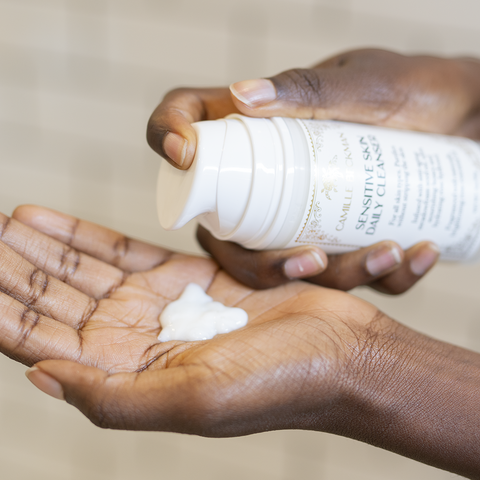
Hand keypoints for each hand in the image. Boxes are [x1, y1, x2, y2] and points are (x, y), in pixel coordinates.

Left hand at [1, 205, 376, 432]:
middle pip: (54, 301)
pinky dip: (84, 235)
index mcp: (127, 378)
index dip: (1, 307)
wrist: (337, 351)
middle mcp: (133, 343)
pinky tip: (49, 220)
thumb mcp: (191, 400)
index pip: (41, 342)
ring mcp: (156, 306)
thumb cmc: (277, 384)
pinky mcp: (181, 277)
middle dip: (14, 269)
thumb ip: (111, 399)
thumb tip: (37, 376)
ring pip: (81, 272)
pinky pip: (121, 251)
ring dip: (40, 249)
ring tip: (4, 223)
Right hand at [146, 48, 479, 291]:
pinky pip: (346, 272)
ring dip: (334, 278)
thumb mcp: (362, 85)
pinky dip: (383, 275)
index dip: (165, 136)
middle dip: (259, 265)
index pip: (188, 124)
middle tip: (312, 259)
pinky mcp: (342, 237)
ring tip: (387, 253)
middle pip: (227, 232)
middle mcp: (270, 179)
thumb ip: (306, 89)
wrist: (465, 118)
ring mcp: (303, 213)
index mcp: (258, 131)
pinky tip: (414, 253)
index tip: (184, 156)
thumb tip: (242, 95)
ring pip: (286, 265)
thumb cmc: (412, 90)